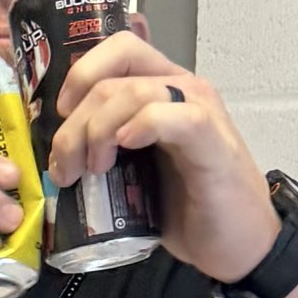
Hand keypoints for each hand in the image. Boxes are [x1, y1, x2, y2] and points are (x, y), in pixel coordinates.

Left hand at [47, 30, 281, 284]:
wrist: (239, 246)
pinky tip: (126, 148)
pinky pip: (175, 116)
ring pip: (135, 91)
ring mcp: (200, 112)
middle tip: (65, 163)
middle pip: (116, 66)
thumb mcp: (136, 173)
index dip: (78, 76)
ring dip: (98, 130)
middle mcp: (182, 90)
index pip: (116, 51)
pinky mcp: (212, 143)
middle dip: (76, 116)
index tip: (58, 120)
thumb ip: (107, 150)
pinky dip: (142, 127)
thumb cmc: (190, 210)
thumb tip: (58, 156)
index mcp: (162, 91)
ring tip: (92, 170)